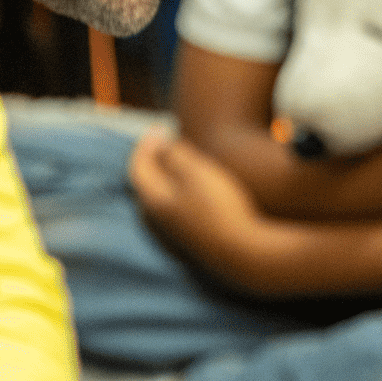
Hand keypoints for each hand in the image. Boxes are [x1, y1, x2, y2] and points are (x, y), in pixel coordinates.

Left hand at [128, 129, 279, 277]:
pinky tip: (196, 190)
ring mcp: (174, 232)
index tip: (159, 127)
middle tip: (167, 141)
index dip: (146, 145)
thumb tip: (159, 142)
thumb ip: (174, 155)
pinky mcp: (191, 240)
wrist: (243, 253)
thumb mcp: (196, 173)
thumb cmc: (219, 209)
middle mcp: (158, 220)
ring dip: (168, 176)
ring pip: (162, 198)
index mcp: (153, 201)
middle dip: (154, 159)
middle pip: (148, 184)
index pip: (138, 167)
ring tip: (182, 161)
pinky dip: (180, 192)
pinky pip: (177, 209)